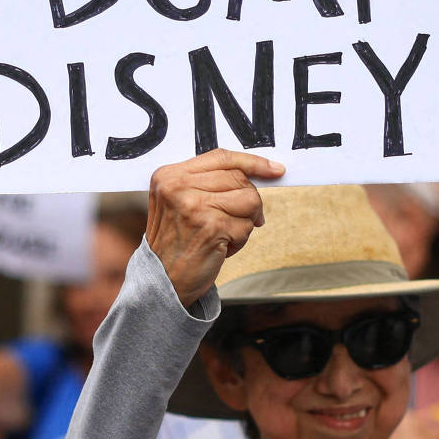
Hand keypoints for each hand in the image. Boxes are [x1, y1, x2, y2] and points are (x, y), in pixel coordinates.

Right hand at [147, 150, 283, 306]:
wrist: (163, 280)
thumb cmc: (178, 242)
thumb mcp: (180, 203)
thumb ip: (209, 183)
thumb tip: (260, 171)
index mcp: (169, 176)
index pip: (221, 157)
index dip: (252, 162)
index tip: (275, 169)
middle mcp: (178, 187)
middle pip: (239, 178)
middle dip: (249, 202)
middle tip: (237, 221)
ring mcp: (194, 206)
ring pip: (250, 200)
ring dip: (245, 222)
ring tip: (225, 235)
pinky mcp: (211, 226)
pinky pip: (247, 226)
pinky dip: (240, 240)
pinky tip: (221, 248)